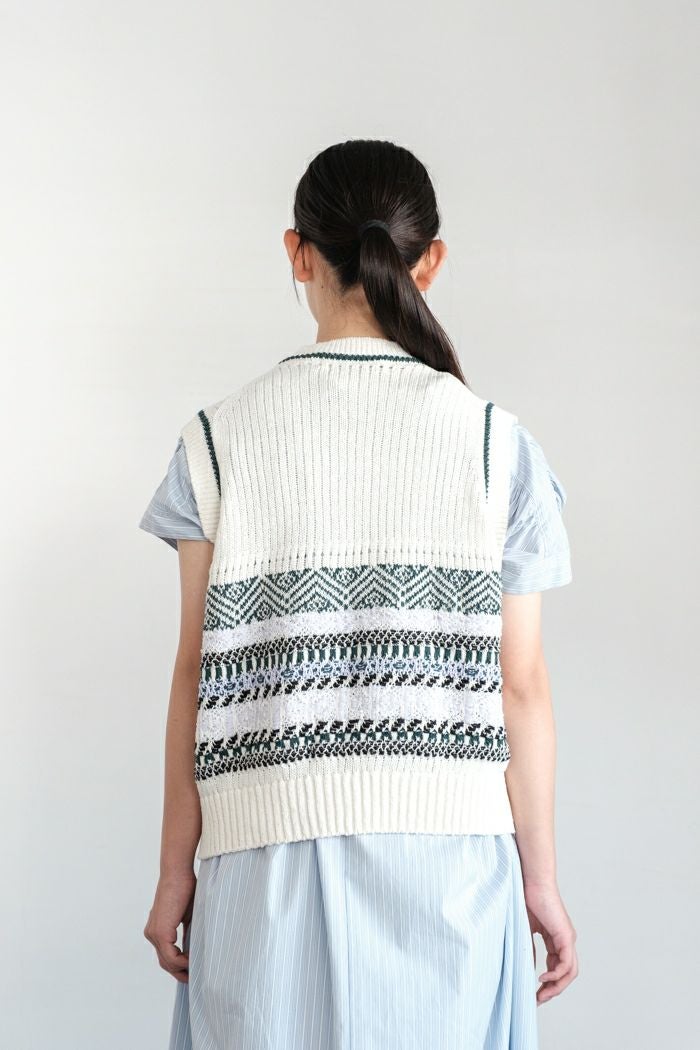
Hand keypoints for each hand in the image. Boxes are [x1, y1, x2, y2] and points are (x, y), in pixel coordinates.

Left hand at [144, 869, 196, 982]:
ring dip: (181, 969)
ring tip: (196, 972)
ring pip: (167, 961)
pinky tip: (193, 961)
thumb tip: (194, 948)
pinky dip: (182, 962)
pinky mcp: (161, 932)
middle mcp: (151, 934)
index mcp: (156, 929)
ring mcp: (154, 934)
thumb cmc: (185, 889)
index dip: (177, 965)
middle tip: (192, 979)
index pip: (165, 954)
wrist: (177, 873)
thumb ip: (186, 932)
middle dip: (178, 973)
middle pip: (164, 962)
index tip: (191, 970)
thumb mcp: (187, 915)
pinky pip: (171, 956)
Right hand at [523, 881, 577, 1004]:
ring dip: (557, 987)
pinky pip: (566, 963)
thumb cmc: (525, 898)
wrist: (530, 880)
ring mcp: (567, 938)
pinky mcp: (565, 935)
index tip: (534, 993)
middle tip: (538, 1000)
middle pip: (567, 974)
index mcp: (556, 939)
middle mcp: (565, 940)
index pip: (557, 967)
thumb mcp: (525, 930)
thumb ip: (528, 948)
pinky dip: (556, 975)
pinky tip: (542, 978)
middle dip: (553, 990)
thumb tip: (528, 969)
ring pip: (570, 972)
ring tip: (541, 994)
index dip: (548, 983)